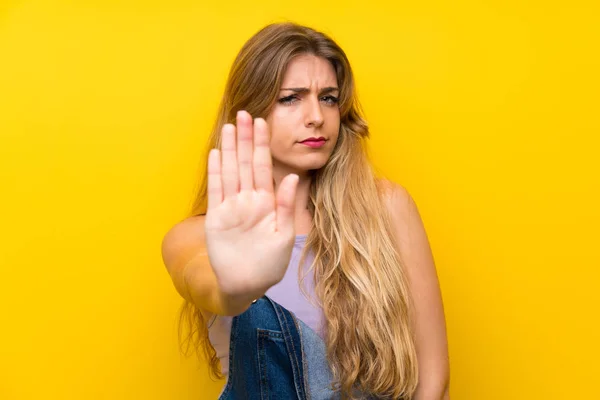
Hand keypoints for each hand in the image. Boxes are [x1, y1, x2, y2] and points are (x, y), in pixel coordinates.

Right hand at [204, 110, 298, 299]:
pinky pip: (216, 190)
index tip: (262, 122)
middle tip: (243, 113)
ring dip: (229, 149)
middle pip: (246, 163)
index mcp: (267, 202)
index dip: (262, 145)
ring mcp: (232, 207)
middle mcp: (248, 200)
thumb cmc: (269, 264)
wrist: (247, 285)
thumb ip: (286, 205)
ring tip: (229, 127)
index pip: (264, 167)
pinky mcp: (216, 217)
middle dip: (245, 139)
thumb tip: (293, 177)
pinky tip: (217, 153)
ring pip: (230, 171)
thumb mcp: (284, 235)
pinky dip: (216, 172)